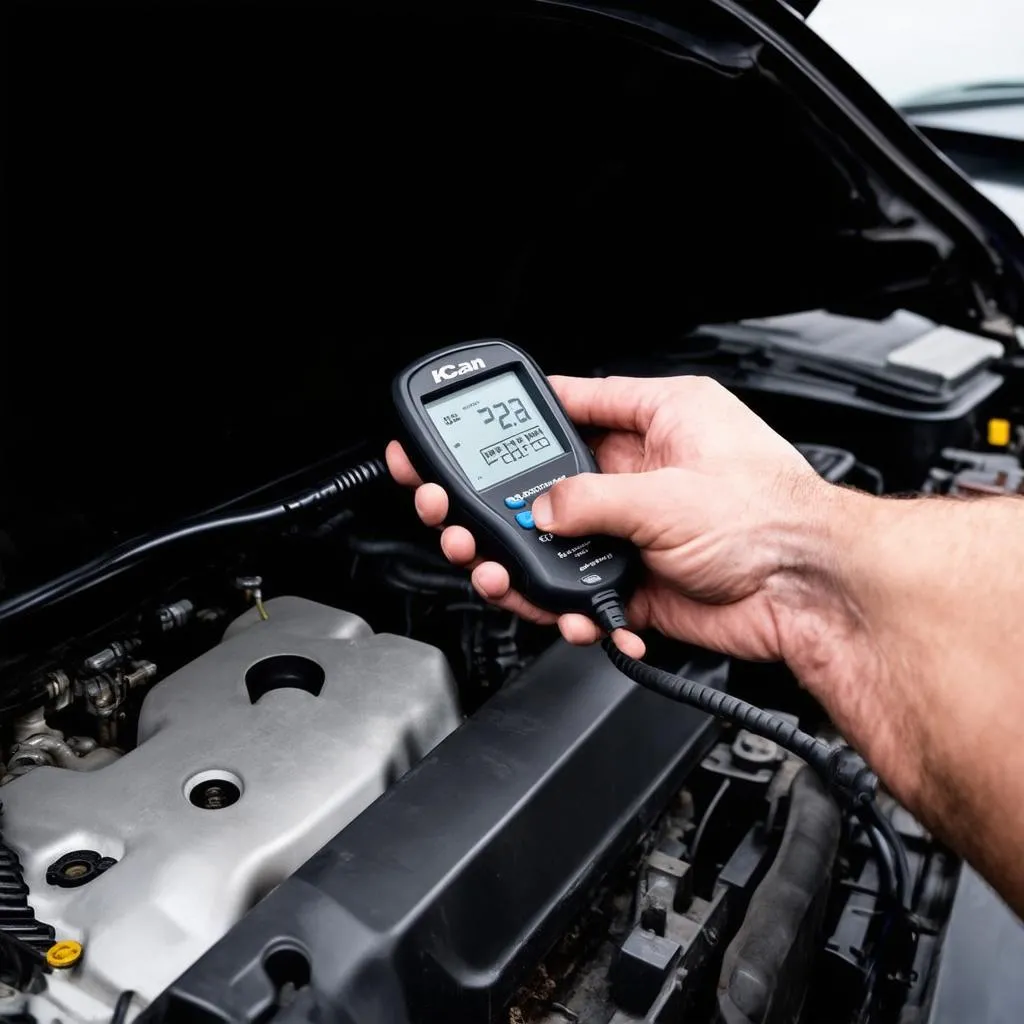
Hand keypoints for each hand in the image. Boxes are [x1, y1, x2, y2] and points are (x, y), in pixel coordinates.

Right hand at [386, 375, 826, 661]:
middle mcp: (646, 471)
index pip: (580, 402)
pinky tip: (574, 615)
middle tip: (462, 515)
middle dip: (509, 503)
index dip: (528, 412)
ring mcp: (641, 527)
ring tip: (496, 572)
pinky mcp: (642, 579)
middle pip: (555, 481)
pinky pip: (586, 590)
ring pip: (562, 542)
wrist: (812, 595)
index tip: (481, 423)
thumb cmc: (774, 519)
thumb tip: (542, 508)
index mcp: (661, 421)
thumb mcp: (668, 494)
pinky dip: (572, 608)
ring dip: (528, 563)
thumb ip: (591, 499)